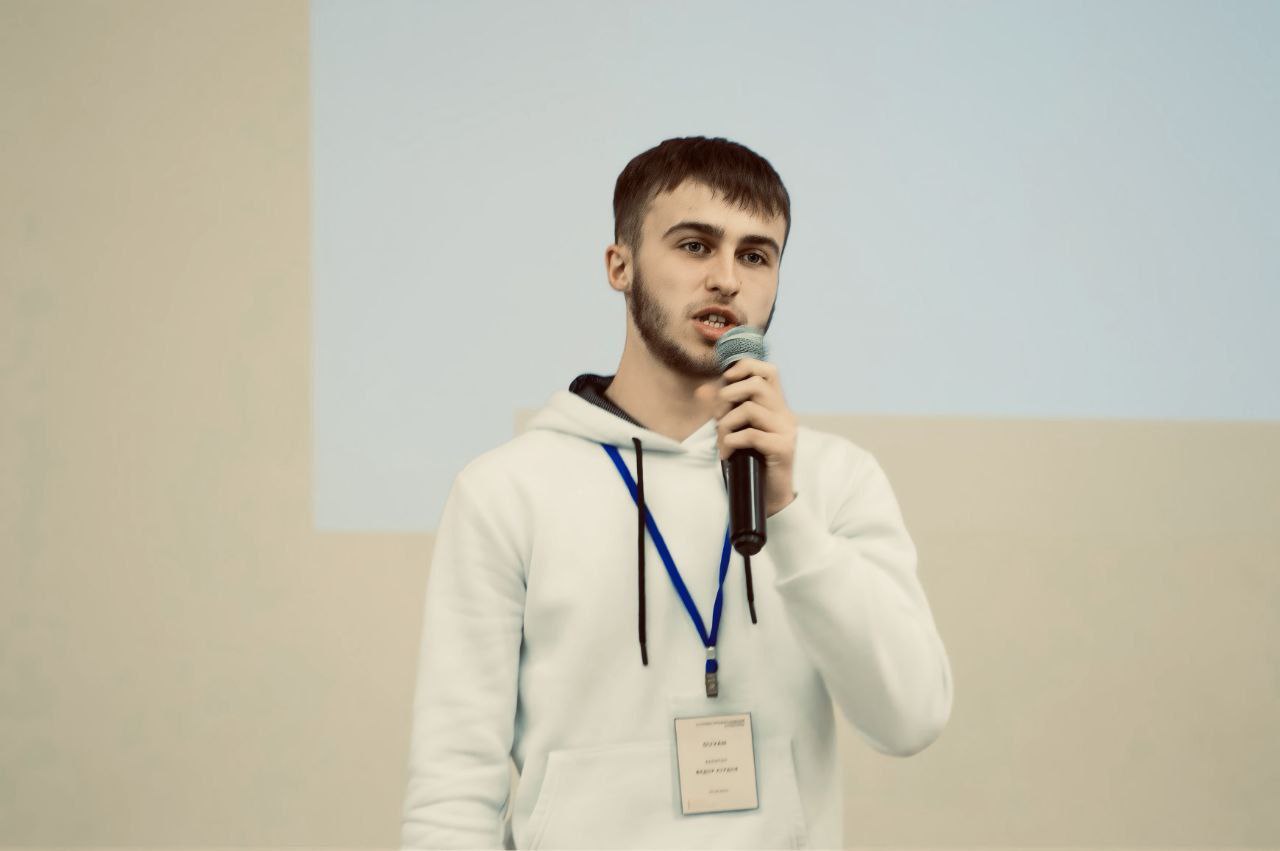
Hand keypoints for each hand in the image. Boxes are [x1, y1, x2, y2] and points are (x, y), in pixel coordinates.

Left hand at [712, 358, 797, 516]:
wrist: (768, 496)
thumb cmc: (751, 461)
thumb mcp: (735, 430)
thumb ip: (723, 409)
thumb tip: (701, 391)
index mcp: (776, 406)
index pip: (768, 371)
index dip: (746, 367)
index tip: (726, 378)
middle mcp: (785, 414)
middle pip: (756, 385)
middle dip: (728, 396)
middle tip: (719, 418)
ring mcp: (786, 431)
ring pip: (750, 409)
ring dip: (726, 424)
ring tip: (722, 441)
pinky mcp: (783, 448)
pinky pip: (752, 434)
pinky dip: (732, 441)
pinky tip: (729, 454)